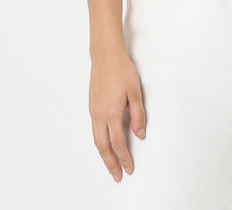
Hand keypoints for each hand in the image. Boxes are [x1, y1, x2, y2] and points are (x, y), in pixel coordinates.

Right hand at [88, 48, 146, 180]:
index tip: (129, 169)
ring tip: (110, 165)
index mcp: (111, 112)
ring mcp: (93, 111)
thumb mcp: (135, 92)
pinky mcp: (92, 106)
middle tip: (117, 176)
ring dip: (103, 155)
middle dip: (110, 163)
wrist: (105, 55)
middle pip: (103, 147)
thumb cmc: (122, 70)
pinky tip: (104, 145)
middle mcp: (99, 115)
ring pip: (96, 140)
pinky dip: (99, 143)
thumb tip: (140, 135)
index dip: (124, 158)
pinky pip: (94, 130)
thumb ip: (138, 115)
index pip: (117, 143)